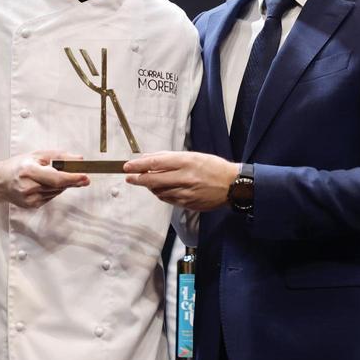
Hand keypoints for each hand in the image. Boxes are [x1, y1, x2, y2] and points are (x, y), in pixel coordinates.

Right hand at [0, 151, 88, 208]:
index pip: (56, 178)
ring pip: (57, 192)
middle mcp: (28, 187)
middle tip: (84, 176)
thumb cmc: (18, 165)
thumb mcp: (37, 155)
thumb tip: (80, 160)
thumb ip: (60, 157)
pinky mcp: (32, 205)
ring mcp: (30, 199)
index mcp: (29, 171)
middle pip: (59, 186)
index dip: (72, 178)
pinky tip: (45, 184)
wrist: (0, 181)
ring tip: (53, 175)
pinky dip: (54, 190)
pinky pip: (51, 197)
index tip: (85, 177)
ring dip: (62, 184)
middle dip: (72, 181)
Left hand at [123, 151, 238, 210]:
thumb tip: (148, 158)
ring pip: (159, 191)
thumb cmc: (213, 167)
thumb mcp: (193, 156)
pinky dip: (161, 194)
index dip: (139, 165)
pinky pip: (168, 199)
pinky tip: (161, 189)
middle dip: (138, 179)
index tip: (128, 166)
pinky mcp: (188, 203)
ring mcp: (186, 192)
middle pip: (153, 180)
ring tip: (149, 182)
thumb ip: (169, 157)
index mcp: (186, 161)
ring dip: (150, 187)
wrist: (232, 185)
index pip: (156, 163)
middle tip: (129, 178)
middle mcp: (185, 177)